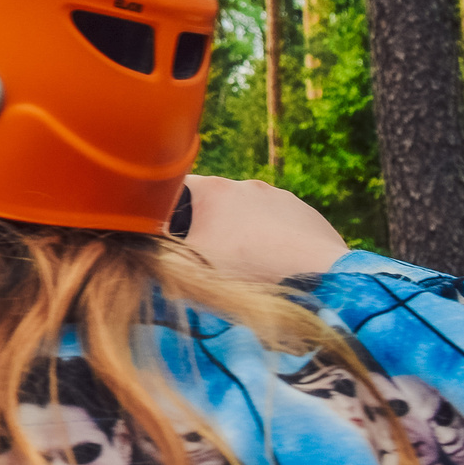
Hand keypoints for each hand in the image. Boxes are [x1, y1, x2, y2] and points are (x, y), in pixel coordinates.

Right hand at [175, 175, 346, 281]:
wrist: (319, 279)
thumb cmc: (248, 272)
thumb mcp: (189, 267)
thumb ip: (162, 252)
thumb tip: (144, 247)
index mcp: (212, 190)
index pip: (172, 189)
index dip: (162, 212)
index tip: (165, 235)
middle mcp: (246, 184)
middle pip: (212, 203)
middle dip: (208, 227)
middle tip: (211, 260)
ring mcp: (280, 197)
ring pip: (249, 214)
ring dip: (243, 235)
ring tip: (250, 269)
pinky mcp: (307, 214)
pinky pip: (280, 226)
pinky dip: (274, 242)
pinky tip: (276, 268)